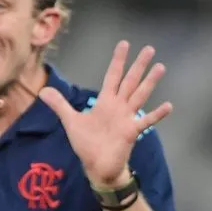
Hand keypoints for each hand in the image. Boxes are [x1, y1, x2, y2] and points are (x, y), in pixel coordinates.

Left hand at [38, 41, 171, 188]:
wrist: (97, 166)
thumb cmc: (87, 143)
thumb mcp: (71, 121)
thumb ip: (60, 105)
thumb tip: (43, 91)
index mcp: (105, 102)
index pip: (112, 76)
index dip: (117, 61)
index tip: (124, 44)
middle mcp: (118, 106)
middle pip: (130, 81)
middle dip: (138, 65)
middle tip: (149, 48)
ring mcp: (127, 118)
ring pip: (139, 95)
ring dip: (149, 82)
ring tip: (160, 67)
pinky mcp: (131, 132)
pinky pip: (146, 121)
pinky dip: (157, 114)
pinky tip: (168, 106)